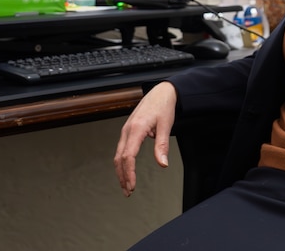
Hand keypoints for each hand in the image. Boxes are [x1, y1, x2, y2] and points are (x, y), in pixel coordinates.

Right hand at [113, 81, 177, 196]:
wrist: (161, 92)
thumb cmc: (163, 107)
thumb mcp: (166, 126)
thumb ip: (162, 146)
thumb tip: (162, 164)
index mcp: (136, 129)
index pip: (128, 156)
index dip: (129, 173)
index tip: (132, 186)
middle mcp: (127, 130)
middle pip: (120, 158)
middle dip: (122, 176)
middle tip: (128, 191)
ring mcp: (126, 130)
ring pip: (118, 155)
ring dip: (121, 171)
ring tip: (126, 185)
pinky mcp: (128, 130)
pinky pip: (122, 149)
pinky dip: (122, 162)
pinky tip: (127, 170)